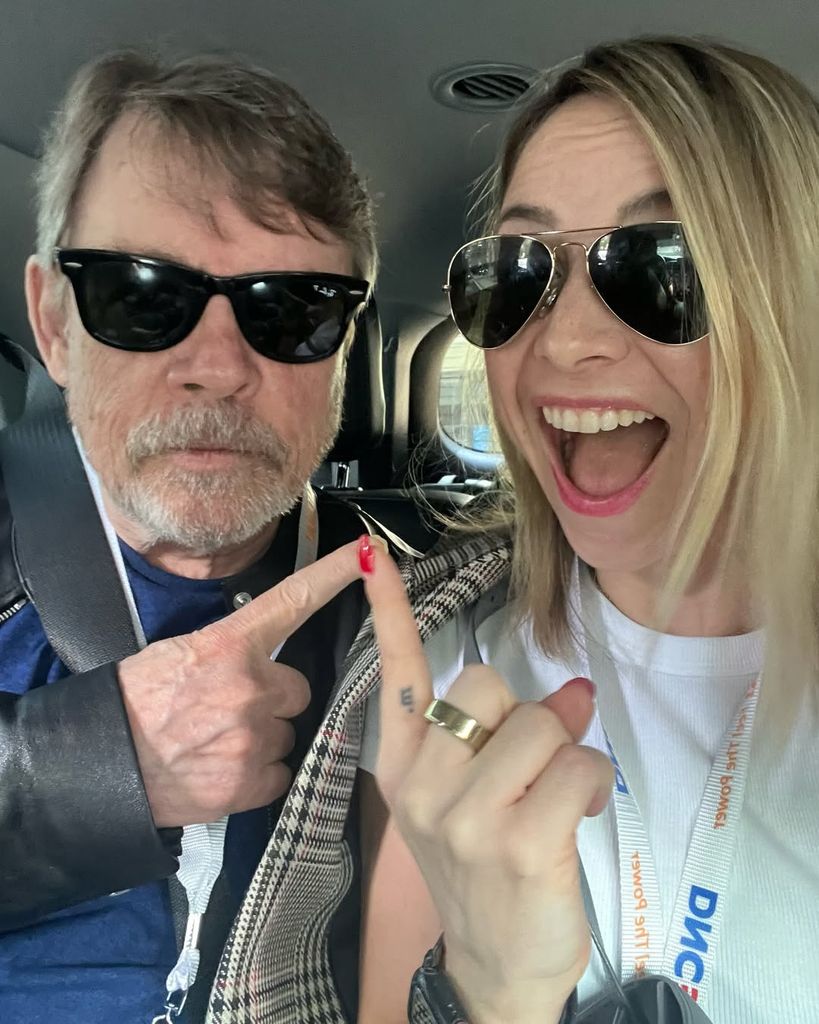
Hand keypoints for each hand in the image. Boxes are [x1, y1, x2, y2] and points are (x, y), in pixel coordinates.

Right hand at [118, 540, 362, 827]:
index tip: (367, 553)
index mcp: (229, 645)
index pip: (293, 599)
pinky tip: (222, 770)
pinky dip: (257, 775)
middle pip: (296, 689)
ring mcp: (252, 737)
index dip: (334, 573)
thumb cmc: (131, 704)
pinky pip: (278, 773)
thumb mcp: (176, 654)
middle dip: (272, 700)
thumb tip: (256, 653)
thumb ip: (227, 650)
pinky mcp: (249, 782)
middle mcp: (249, 687)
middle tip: (229, 711)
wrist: (97, 765)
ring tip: (217, 744)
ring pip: (286, 733)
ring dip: (262, 738)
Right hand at [364, 549, 613, 1023]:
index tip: (369, 554)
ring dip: (568, 753)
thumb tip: (574, 689)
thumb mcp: (473, 797)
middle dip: (526, 716)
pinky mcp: (519, 843)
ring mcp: (466, 816)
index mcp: (403, 765)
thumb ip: (504, 735)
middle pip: (489, 685)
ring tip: (560, 795)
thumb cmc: (485, 870)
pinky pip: (578, 766)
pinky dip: (594, 781)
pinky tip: (580, 814)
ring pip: (542, 723)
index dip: (387, 610)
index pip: (396, 674)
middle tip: (531, 765)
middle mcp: (422, 784)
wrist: (494, 966)